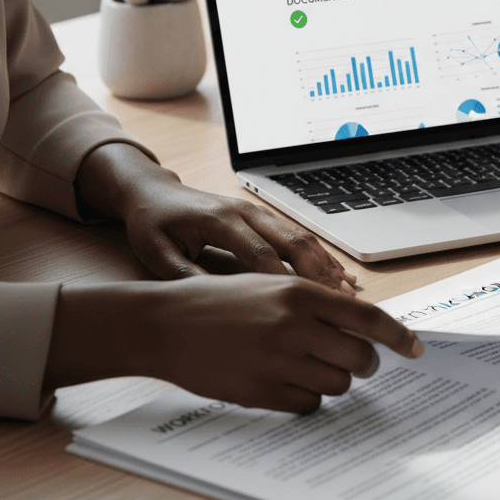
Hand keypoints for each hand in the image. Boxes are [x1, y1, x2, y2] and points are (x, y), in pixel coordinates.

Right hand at [46, 275, 424, 412]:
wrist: (164, 324)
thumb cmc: (219, 302)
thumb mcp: (270, 286)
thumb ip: (315, 305)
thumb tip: (362, 330)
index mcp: (300, 293)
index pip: (368, 318)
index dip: (398, 337)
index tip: (415, 349)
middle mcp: (294, 325)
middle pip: (361, 359)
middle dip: (365, 366)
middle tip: (356, 365)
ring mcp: (277, 360)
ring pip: (338, 385)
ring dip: (334, 383)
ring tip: (308, 369)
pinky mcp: (260, 391)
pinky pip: (308, 405)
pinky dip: (306, 399)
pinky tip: (286, 385)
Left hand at [76, 144, 356, 293]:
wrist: (153, 192)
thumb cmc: (153, 224)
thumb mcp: (156, 252)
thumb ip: (183, 275)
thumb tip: (212, 300)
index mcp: (219, 220)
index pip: (258, 253)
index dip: (282, 280)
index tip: (301, 307)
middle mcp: (245, 212)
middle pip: (292, 240)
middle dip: (317, 272)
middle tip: (336, 302)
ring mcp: (258, 212)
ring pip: (301, 236)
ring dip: (325, 264)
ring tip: (345, 292)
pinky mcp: (264, 217)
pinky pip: (298, 235)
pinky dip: (320, 256)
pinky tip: (337, 275)